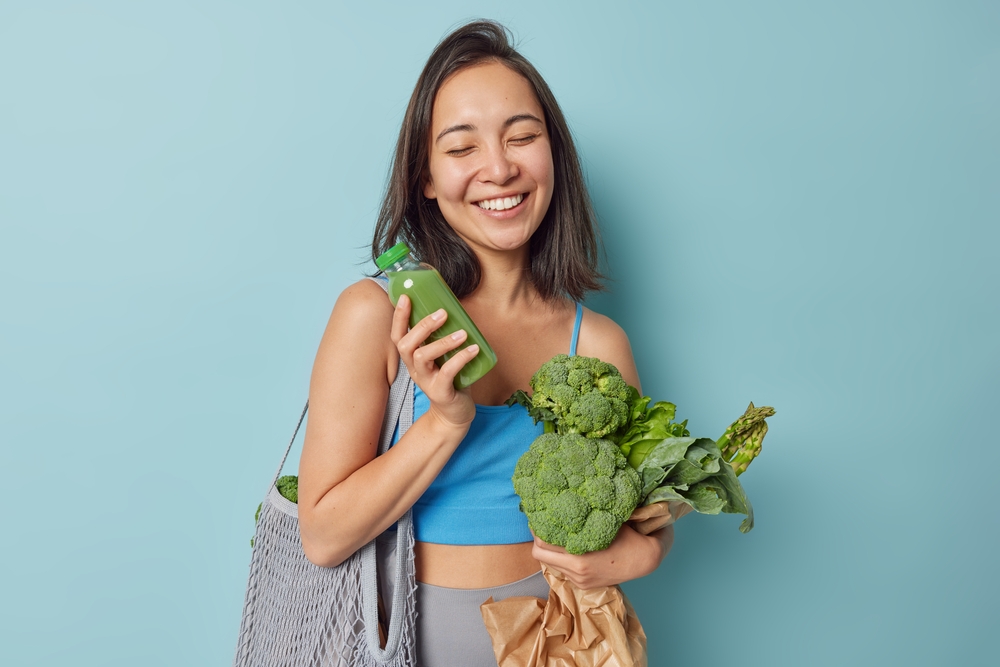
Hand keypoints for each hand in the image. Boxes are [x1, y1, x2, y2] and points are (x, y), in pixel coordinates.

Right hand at [391, 295, 476, 428]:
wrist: (454, 414)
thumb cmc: (450, 380)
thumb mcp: (443, 357)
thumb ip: (443, 338)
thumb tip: (456, 309)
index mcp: (412, 358)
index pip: (397, 335)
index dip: (398, 317)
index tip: (406, 297)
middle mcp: (414, 369)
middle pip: (406, 344)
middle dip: (422, 326)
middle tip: (442, 313)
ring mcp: (425, 381)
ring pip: (423, 357)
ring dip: (442, 342)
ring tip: (462, 333)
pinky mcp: (440, 392)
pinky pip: (447, 373)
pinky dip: (460, 359)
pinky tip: (474, 349)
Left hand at [531, 523, 669, 589]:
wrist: (646, 561)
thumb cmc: (628, 536)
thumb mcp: (607, 521)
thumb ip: (585, 516)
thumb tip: (564, 495)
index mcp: (579, 556)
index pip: (543, 542)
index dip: (538, 527)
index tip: (539, 514)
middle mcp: (576, 570)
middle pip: (539, 553)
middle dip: (538, 538)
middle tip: (543, 523)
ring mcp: (579, 579)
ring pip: (548, 562)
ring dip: (549, 549)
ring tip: (554, 533)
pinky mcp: (582, 584)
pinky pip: (561, 570)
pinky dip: (559, 558)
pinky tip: (567, 546)